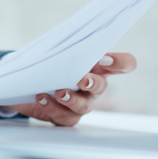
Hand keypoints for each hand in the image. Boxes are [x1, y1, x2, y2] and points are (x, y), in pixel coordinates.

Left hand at [11, 53, 135, 125]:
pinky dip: (51, 107)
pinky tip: (42, 98)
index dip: (121, 62)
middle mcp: (93, 87)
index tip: (105, 59)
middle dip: (93, 83)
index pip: (123, 64)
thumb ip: (69, 46)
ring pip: (83, 106)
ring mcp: (81, 104)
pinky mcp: (65, 116)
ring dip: (71, 100)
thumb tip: (66, 41)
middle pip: (102, 87)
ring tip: (59, 92)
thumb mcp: (63, 51)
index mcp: (98, 67)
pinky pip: (62, 117)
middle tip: (83, 80)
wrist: (34, 82)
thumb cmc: (55, 63)